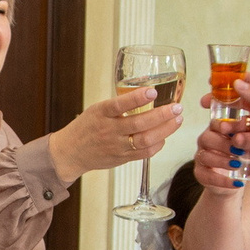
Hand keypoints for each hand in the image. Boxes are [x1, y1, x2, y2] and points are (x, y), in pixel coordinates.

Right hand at [45, 87, 183, 181]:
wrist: (71, 152)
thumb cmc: (88, 127)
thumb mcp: (98, 110)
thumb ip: (120, 105)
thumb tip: (149, 94)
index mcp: (101, 113)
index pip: (119, 105)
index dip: (137, 98)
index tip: (152, 91)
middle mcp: (109, 130)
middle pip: (138, 124)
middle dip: (161, 115)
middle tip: (177, 107)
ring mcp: (116, 146)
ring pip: (145, 140)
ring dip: (165, 130)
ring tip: (177, 120)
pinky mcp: (122, 158)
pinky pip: (144, 153)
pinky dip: (158, 144)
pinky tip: (165, 136)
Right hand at [192, 72, 249, 179]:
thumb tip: (236, 83)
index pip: (246, 81)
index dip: (229, 80)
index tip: (212, 80)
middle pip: (235, 101)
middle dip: (220, 103)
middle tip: (206, 104)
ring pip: (234, 121)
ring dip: (227, 124)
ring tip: (225, 128)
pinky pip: (241, 139)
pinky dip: (236, 140)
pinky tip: (239, 142)